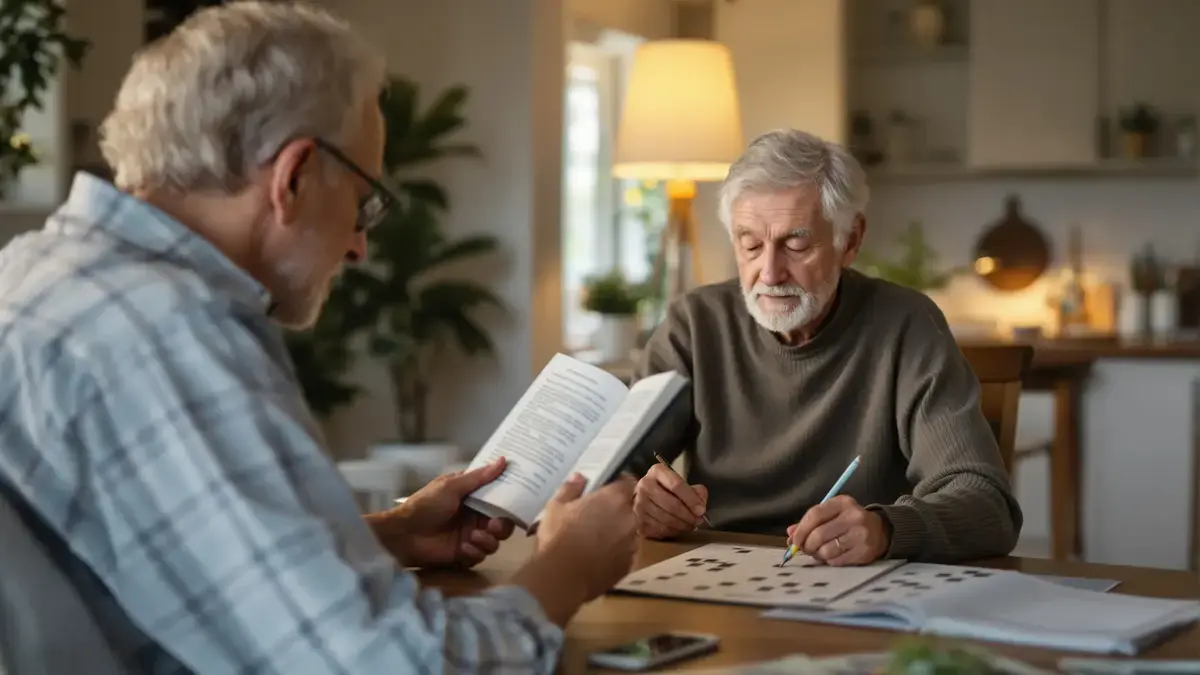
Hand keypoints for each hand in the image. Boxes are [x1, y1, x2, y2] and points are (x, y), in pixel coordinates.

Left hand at [370, 457, 514, 568]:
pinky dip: (475, 552)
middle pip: (503, 524)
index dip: (511, 500)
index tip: (519, 500)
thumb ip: (479, 477)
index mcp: (473, 498)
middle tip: (492, 526)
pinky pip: (481, 556)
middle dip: (502, 526)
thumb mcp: (452, 486)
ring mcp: (470, 536)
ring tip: (472, 538)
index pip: (499, 499)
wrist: (403, 534)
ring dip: (487, 541)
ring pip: (495, 542)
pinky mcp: (464, 554)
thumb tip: (503, 460)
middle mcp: (475, 517)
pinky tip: (462, 548)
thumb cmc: (425, 505)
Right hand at [534, 472, 638, 601]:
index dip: (618, 485)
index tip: (606, 490)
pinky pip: (625, 553)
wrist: (562, 578)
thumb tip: (580, 477)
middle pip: (628, 509)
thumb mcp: (556, 507)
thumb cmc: (558, 536)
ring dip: (617, 533)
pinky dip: (616, 553)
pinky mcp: (628, 565)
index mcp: (613, 499)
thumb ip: (571, 488)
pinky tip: (598, 558)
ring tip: (596, 541)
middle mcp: (628, 518)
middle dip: (615, 511)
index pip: (627, 482)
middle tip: (596, 518)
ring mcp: (631, 544)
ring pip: (628, 532)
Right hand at [633, 462, 707, 538]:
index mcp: (657, 472)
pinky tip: (678, 529)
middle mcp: (645, 486)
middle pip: (672, 505)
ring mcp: (639, 504)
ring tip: (690, 525)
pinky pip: (659, 529)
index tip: (701, 510)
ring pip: (666, 519)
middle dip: (689, 515)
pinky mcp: (638, 520)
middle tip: (698, 520)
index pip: (676, 485)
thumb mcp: (681, 483)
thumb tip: (701, 503)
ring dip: (682, 525)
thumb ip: (695, 491)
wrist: (645, 497)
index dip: (691, 499)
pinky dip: (672, 532)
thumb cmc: (667, 490)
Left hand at [787, 495, 888, 565]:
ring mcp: (860, 535)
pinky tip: (831, 556)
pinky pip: (836, 560)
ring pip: (826, 549)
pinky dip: (829, 560)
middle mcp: (853, 517)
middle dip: (807, 545)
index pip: (815, 515)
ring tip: (818, 552)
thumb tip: (790, 534)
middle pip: (819, 534)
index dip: (801, 530)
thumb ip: (810, 522)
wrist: (881, 531)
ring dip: (817, 554)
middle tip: (805, 549)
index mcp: (842, 503)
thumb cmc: (849, 522)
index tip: (794, 540)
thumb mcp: (832, 515)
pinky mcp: (864, 551)